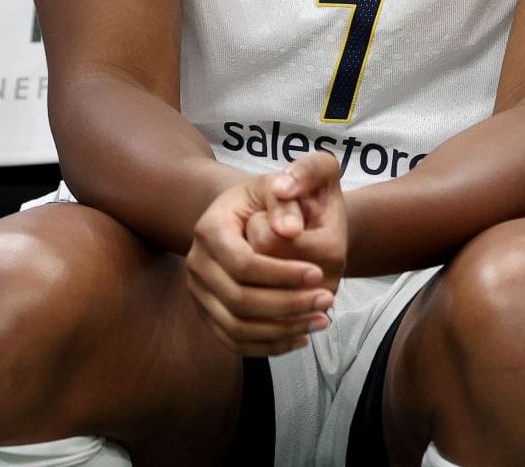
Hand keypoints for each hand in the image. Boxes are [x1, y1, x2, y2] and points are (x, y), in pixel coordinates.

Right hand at [185, 152, 346, 355]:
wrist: (248, 214)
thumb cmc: (273, 196)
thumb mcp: (286, 179)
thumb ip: (296, 184)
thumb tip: (290, 231)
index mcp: (211, 228)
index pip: (243, 262)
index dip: (282, 273)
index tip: (319, 273)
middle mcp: (197, 263)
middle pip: (238, 299)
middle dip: (287, 304)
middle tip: (327, 301)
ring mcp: (200, 292)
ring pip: (236, 326)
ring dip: (282, 330)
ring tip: (321, 320)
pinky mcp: (210, 314)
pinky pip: (234, 341)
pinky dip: (268, 345)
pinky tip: (301, 337)